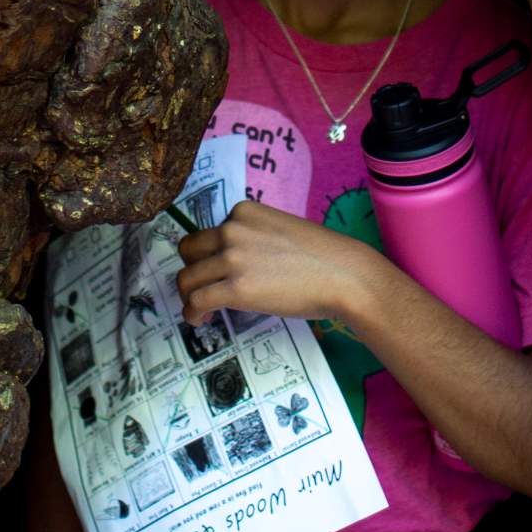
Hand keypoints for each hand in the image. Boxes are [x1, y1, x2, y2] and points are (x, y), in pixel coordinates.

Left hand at [174, 199, 384, 326]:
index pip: (209, 231)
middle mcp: (232, 229)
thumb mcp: (282, 229)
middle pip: (188, 250)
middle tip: (204, 287)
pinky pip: (197, 301)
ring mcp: (232, 259)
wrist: (344, 276)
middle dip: (193, 269)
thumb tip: (241, 261)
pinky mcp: (236, 289)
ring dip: (189, 295)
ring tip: (200, 310)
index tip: (219, 270)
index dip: (210, 254)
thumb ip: (255, 236)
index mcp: (244, 211)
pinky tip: (201, 321)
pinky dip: (192, 313)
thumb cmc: (323, 257)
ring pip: (187, 278)